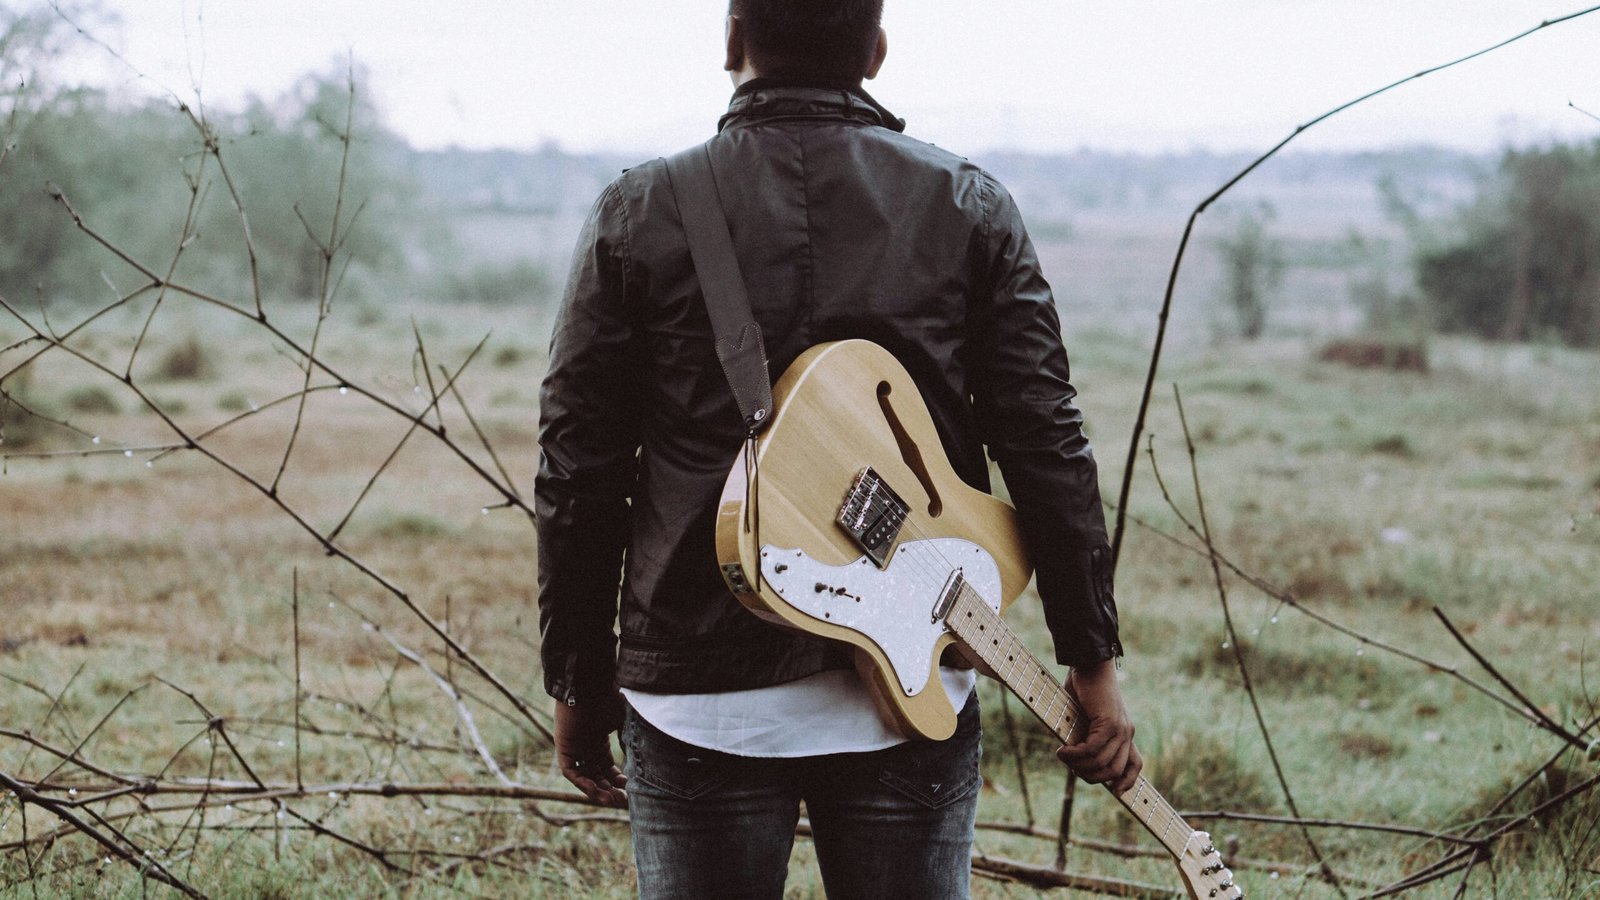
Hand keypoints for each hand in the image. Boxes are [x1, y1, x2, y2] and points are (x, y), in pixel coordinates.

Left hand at [555, 690, 627, 807]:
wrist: (589, 683)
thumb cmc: (609, 696)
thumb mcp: (627, 721)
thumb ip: (633, 739)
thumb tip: (648, 758)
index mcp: (599, 740)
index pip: (608, 768)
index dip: (620, 781)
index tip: (633, 791)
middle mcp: (586, 746)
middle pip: (598, 776)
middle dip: (611, 790)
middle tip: (626, 802)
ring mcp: (575, 747)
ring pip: (585, 777)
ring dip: (598, 791)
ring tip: (614, 801)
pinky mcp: (564, 747)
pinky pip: (571, 772)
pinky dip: (584, 783)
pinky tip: (598, 791)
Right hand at [1056, 658, 1141, 794]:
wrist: (1089, 663)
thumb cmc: (1084, 686)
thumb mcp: (1086, 716)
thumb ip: (1084, 734)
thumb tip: (1072, 755)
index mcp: (1124, 732)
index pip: (1136, 763)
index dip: (1128, 781)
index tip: (1115, 791)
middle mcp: (1127, 733)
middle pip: (1114, 771)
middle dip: (1091, 776)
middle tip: (1071, 766)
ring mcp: (1120, 729)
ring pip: (1102, 763)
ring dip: (1078, 766)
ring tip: (1062, 756)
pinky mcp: (1109, 723)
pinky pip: (1092, 750)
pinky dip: (1075, 755)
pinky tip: (1062, 751)